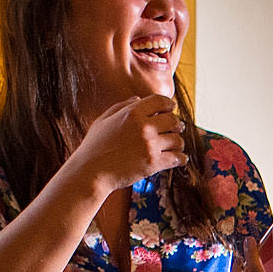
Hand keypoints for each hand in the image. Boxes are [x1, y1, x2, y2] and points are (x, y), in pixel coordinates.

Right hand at [67, 93, 186, 195]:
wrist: (91, 172)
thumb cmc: (95, 146)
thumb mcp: (103, 120)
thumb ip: (121, 107)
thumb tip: (138, 99)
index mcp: (132, 113)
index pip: (160, 100)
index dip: (168, 104)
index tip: (170, 110)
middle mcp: (144, 126)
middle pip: (173, 120)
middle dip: (176, 125)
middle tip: (176, 129)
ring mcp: (150, 145)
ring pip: (178, 140)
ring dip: (178, 143)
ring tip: (174, 146)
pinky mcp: (154, 162)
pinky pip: (178, 158)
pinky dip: (181, 159)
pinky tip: (179, 159)